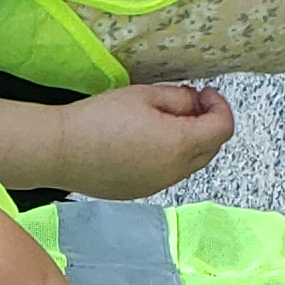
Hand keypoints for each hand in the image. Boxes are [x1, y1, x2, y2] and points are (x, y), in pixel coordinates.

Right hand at [55, 82, 232, 199]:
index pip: (223, 128)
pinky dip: (168, 156)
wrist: (61, 150)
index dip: (220, 106)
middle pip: (211, 149)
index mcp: (181, 144)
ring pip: (190, 163)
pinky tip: (144, 141)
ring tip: (163, 121)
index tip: (206, 93)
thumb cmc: (99, 119)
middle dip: (207, 124)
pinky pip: (167, 173)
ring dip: (188, 142)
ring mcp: (158, 185)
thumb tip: (194, 103)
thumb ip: (179, 98)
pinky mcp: (140, 192)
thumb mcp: (144, 95)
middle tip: (189, 103)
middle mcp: (175, 171)